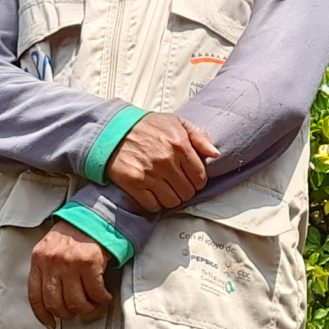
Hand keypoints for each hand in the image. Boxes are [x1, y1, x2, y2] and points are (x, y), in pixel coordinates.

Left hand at [28, 221, 114, 326]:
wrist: (93, 216)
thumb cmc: (72, 236)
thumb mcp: (50, 249)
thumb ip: (47, 270)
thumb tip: (51, 302)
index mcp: (38, 260)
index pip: (35, 295)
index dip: (42, 314)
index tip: (51, 324)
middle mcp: (52, 262)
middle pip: (56, 303)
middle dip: (68, 313)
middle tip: (77, 311)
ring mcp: (70, 263)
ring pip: (76, 302)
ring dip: (87, 308)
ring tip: (93, 304)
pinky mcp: (89, 263)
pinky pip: (95, 292)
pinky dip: (101, 299)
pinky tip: (104, 296)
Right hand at [105, 112, 219, 211]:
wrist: (113, 129)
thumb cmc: (145, 126)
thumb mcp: (176, 122)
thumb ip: (199, 137)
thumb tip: (214, 154)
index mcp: (179, 144)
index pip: (200, 177)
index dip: (197, 181)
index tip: (190, 178)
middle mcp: (166, 160)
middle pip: (187, 192)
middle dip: (184, 189)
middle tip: (176, 183)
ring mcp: (149, 172)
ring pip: (172, 202)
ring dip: (170, 198)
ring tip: (164, 187)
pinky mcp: (134, 182)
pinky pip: (153, 205)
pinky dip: (154, 203)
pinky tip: (152, 192)